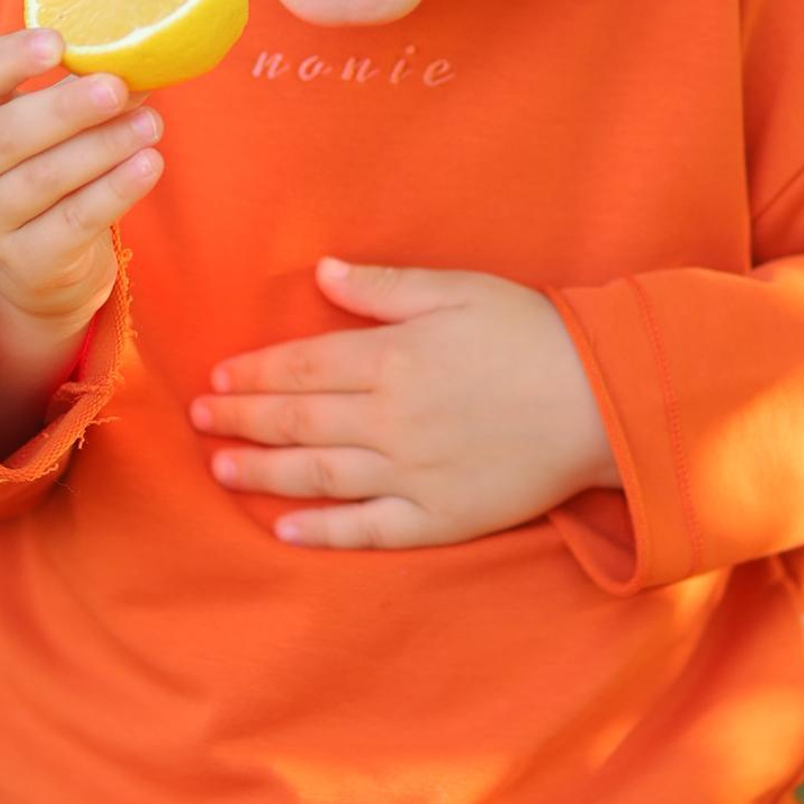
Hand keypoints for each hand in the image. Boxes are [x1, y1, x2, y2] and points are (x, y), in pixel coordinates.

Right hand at [0, 27, 164, 330]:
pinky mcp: (24, 261)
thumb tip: (141, 58)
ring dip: (102, 147)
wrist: (35, 262)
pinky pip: (73, 222)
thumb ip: (82, 86)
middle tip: (116, 87)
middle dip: (65, 109)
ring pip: (43, 179)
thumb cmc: (44, 164)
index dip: (11, 57)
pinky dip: (114, 191)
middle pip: (5, 135)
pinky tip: (149, 164)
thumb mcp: (46, 123)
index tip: (57, 42)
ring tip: (150, 123)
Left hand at [189, 259, 621, 549]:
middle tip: (200, 419)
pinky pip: (367, 528)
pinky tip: (284, 527)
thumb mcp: (456, 290)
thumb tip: (322, 273)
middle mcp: (391, 419)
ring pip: (318, 475)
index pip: (301, 367)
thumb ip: (384, 286)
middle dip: (241, 419)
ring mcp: (412, 474)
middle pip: (297, 422)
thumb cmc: (530, 333)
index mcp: (392, 358)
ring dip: (262, 471)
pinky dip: (321, 531)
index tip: (217, 377)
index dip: (254, 374)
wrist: (603, 401)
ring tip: (221, 467)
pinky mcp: (439, 518)